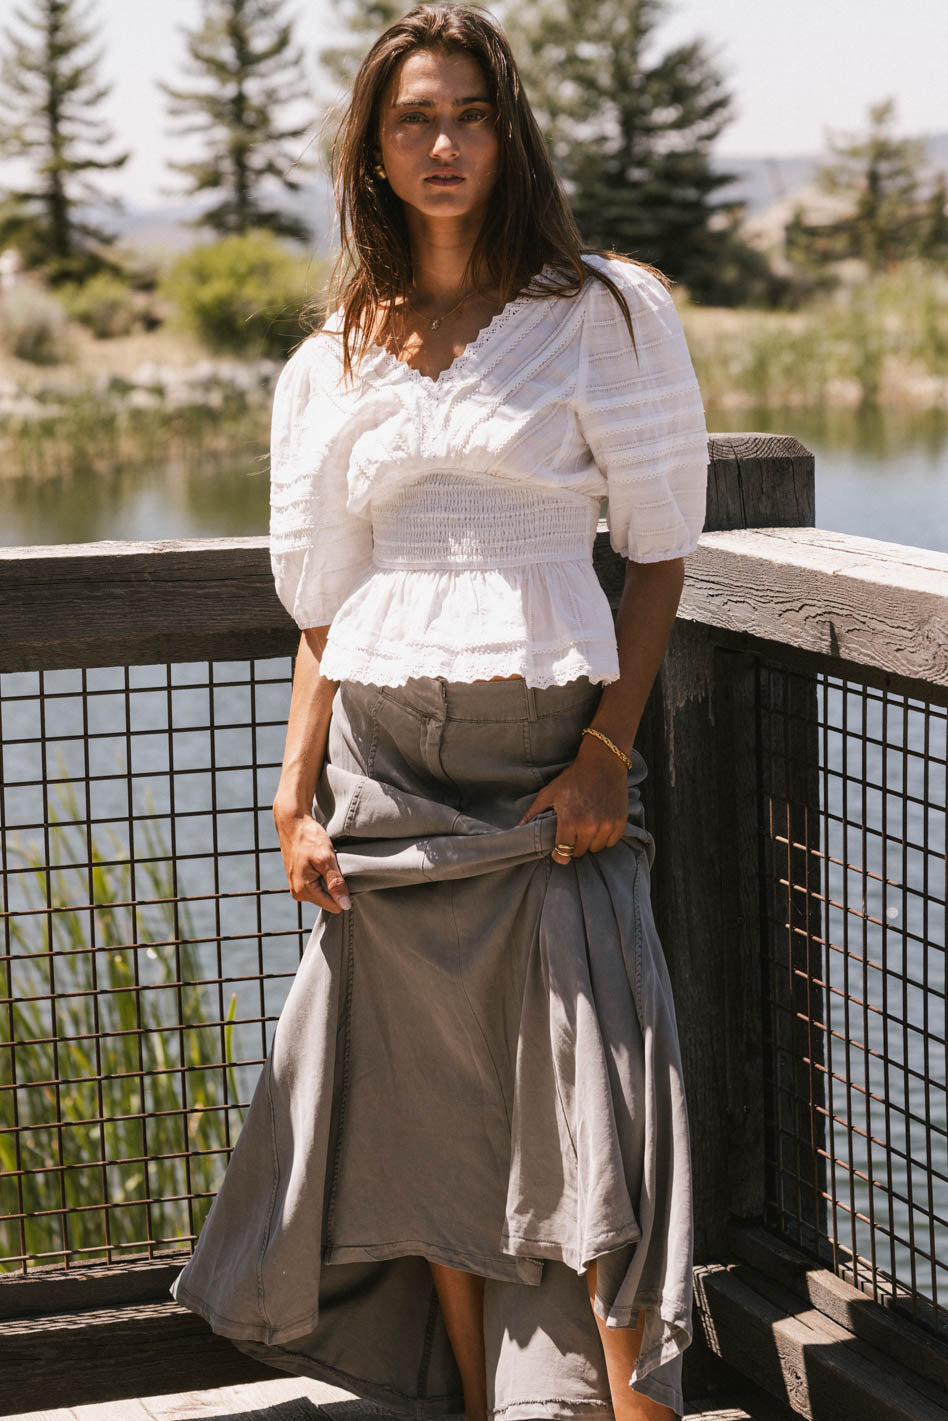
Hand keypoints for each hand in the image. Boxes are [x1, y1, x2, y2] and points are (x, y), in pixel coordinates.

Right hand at [273, 802, 350, 913]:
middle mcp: (299, 893)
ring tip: (325, 862)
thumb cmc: (308, 837)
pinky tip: (321, 862)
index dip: (344, 893)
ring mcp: (298, 886)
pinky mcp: (299, 879)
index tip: (342, 874)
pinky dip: (323, 874)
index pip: (334, 906)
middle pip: (329, 900)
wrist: (292, 822)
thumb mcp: (325, 858)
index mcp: (304, 891)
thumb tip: (345, 905)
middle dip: (335, 885)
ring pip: (324, 892)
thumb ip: (335, 883)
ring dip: (329, 878)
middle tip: (333, 865)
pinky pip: (318, 884)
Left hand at [517, 738, 628, 864]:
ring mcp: (607, 824)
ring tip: (586, 827)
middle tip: (572, 832)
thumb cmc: (573, 778)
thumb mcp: (549, 793)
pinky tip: (599, 825)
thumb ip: (533, 813)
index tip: (558, 851)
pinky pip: (611, 842)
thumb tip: (517, 829)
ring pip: (596, 849)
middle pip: (579, 853)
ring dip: (589, 842)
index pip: (563, 852)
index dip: (559, 854)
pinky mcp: (620, 822)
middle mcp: (589, 825)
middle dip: (574, 845)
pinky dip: (605, 838)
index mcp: (570, 820)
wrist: (602, 763)